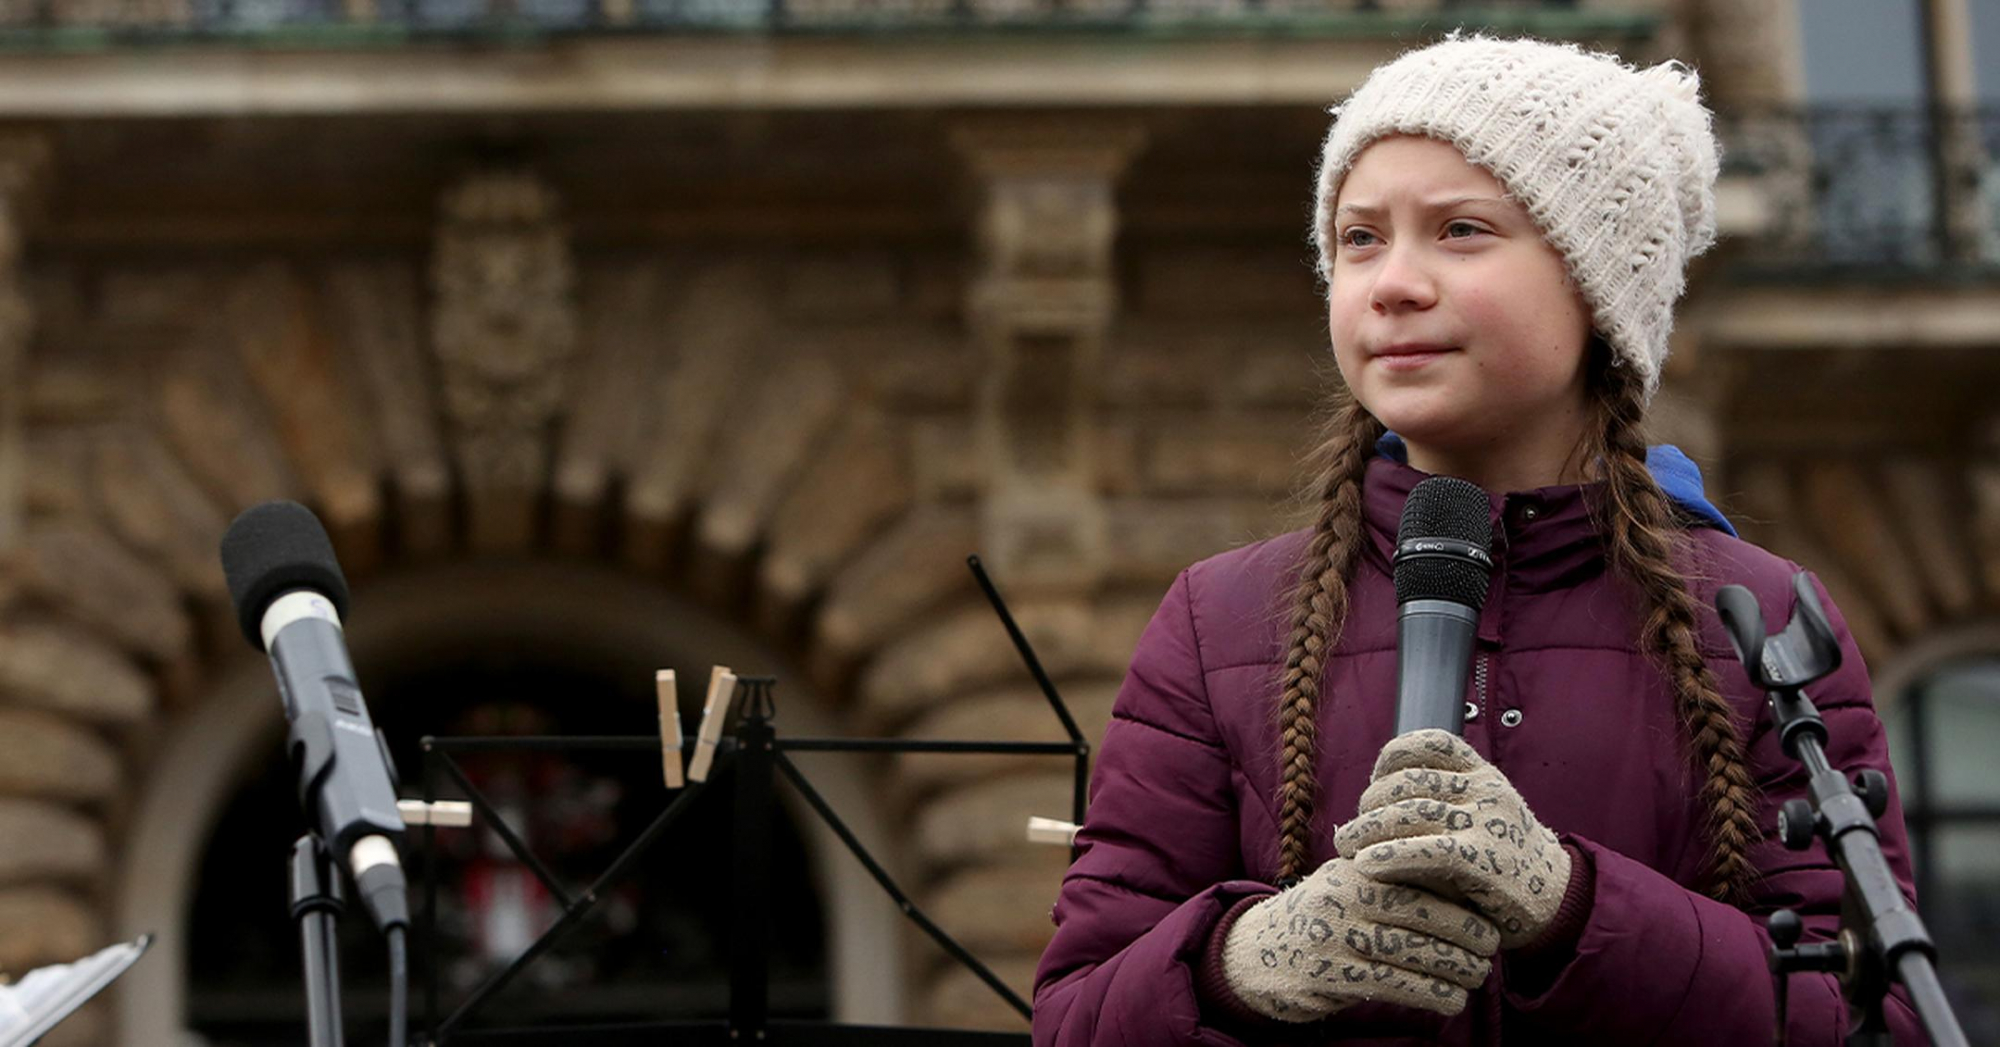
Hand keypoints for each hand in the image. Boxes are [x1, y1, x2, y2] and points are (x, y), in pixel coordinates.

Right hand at [1220, 857, 1497, 1021]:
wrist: (1255, 952)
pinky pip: (1391, 984)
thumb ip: (1395, 878)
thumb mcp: (1349, 884)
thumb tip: (1465, 882)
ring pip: (1409, 950)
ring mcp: (1333, 936)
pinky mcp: (1329, 975)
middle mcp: (1343, 897)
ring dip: (1454, 967)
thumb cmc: (1323, 917)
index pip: (1417, 873)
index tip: (1489, 912)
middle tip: (1492, 947)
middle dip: (1465, 932)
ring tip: (1477, 976)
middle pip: (1419, 911)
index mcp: (1355, 868)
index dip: (1459, 895)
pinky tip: (1450, 999)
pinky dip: (1429, 993)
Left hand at [1334, 729, 1571, 948]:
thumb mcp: (1482, 815)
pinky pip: (1425, 850)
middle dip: (1372, 803)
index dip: (1392, 756)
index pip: (1431, 743)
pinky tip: (1366, 864)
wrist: (1559, 900)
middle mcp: (1486, 790)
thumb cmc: (1505, 860)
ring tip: (1347, 846)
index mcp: (1485, 774)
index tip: (1374, 781)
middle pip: (1409, 782)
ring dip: (1368, 830)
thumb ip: (1443, 801)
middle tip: (1353, 828)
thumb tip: (1376, 801)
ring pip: (1410, 814)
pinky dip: (1389, 855)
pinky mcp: (1484, 861)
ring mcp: (1487, 823)